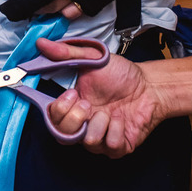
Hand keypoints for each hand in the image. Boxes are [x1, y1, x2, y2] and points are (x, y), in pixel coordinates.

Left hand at [0, 0, 164, 20]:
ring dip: (50, 10)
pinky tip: (64, 3)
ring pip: (64, 11)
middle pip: (47, 5)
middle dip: (32, 8)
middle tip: (20, 7)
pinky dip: (69, 10)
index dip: (19, 5)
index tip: (7, 10)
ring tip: (39, 5)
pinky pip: (82, 11)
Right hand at [40, 38, 164, 157]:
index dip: (58, 110)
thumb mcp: (93, 58)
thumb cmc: (121, 74)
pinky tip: (122, 119)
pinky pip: (110, 145)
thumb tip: (41, 43)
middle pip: (64, 136)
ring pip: (88, 142)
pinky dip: (117, 130)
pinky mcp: (118, 147)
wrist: (150, 85)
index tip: (71, 94)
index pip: (52, 119)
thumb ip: (66, 53)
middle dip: (76, 118)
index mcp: (73, 106)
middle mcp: (84, 125)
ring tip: (110, 111)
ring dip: (101, 122)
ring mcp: (100, 138)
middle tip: (89, 104)